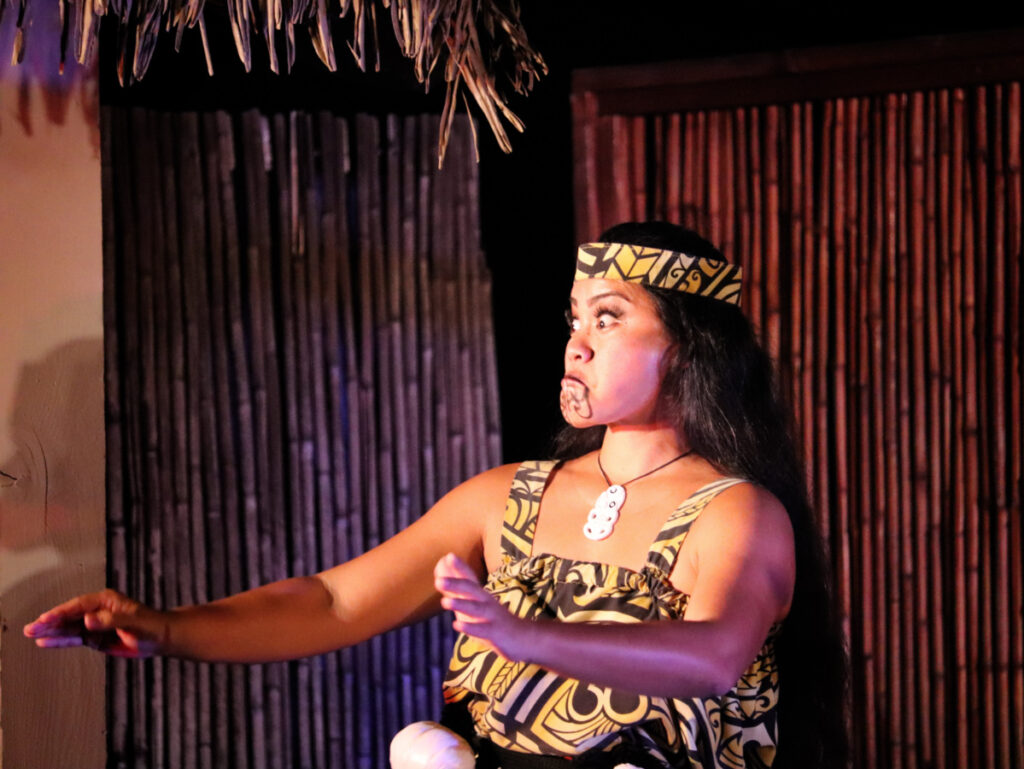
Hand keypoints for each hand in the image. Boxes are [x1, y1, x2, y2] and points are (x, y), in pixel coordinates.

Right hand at [23, 589, 167, 657]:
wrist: (161, 637)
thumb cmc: (152, 626)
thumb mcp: (133, 623)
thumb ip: (110, 621)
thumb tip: (87, 620)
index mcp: (107, 601)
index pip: (79, 606)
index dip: (61, 613)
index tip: (45, 619)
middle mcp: (98, 610)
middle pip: (70, 615)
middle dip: (50, 621)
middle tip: (30, 628)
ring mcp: (96, 623)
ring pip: (70, 627)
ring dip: (52, 631)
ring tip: (31, 634)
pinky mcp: (96, 636)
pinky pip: (75, 638)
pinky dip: (61, 640)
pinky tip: (46, 642)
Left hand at [433, 553, 532, 661]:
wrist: (522, 636)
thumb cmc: (492, 616)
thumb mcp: (475, 601)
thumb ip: (457, 588)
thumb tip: (440, 571)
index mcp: (480, 593)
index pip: (470, 577)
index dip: (460, 567)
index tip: (449, 556)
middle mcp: (486, 601)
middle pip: (471, 590)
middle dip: (455, 584)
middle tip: (439, 580)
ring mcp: (491, 617)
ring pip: (475, 609)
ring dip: (460, 604)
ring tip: (444, 601)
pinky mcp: (494, 633)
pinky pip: (481, 630)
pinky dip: (470, 627)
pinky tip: (456, 625)